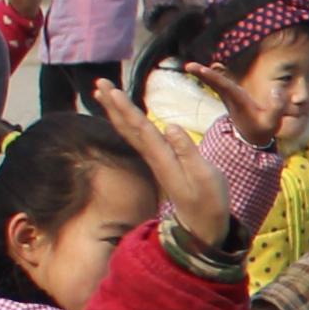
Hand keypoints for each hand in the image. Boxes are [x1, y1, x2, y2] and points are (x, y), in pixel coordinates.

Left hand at [86, 76, 233, 249]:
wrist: (202, 226)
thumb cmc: (208, 201)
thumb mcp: (204, 176)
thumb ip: (188, 151)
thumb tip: (171, 126)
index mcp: (163, 157)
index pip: (140, 128)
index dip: (126, 109)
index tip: (112, 90)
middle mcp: (153, 157)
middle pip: (128, 126)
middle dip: (113, 104)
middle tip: (99, 82)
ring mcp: (155, 160)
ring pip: (129, 131)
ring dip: (116, 111)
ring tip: (103, 93)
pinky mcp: (160, 162)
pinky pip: (137, 138)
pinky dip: (127, 123)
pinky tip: (124, 116)